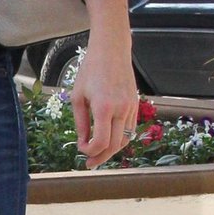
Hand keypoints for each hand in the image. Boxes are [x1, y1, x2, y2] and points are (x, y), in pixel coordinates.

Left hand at [72, 36, 138, 167]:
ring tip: (98, 155)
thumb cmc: (90, 70)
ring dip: (112, 151)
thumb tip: (83, 142)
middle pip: (115, 146)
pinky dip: (120, 139)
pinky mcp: (135, 105)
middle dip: (101, 158)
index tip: (81, 149)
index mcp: (104, 107)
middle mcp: (121, 109)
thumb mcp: (78, 96)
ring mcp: (131, 107)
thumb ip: (80, 122)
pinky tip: (109, 141)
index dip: (90, 152)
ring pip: (125, 140)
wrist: (112, 50)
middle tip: (89, 164)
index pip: (101, 142)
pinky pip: (130, 129)